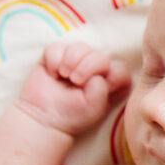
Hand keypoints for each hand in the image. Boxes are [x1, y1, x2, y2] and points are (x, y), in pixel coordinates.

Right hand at [15, 42, 130, 135]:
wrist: (43, 117)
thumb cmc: (73, 115)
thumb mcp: (93, 108)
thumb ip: (101, 90)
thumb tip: (96, 75)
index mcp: (112, 82)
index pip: (120, 70)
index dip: (110, 76)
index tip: (95, 89)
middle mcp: (97, 69)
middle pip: (101, 55)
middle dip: (87, 67)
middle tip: (75, 81)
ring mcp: (78, 60)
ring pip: (80, 47)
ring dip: (70, 61)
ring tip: (64, 76)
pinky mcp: (57, 55)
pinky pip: (57, 47)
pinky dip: (53, 60)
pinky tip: (53, 74)